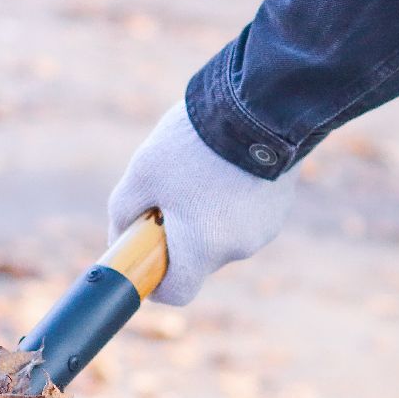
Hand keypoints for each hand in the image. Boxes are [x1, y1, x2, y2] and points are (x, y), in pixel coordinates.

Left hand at [107, 102, 295, 305]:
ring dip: (206, 216)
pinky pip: (244, 217)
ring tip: (199, 172)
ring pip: (221, 236)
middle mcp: (238, 247)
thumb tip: (119, 238)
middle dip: (180, 237)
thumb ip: (123, 213)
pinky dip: (230, 202)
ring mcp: (264, 229)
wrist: (259, 104)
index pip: (178, 293)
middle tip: (168, 197)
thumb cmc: (192, 143)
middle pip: (198, 260)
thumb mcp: (141, 174)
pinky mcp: (280, 207)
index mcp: (203, 248)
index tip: (147, 262)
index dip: (157, 283)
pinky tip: (225, 168)